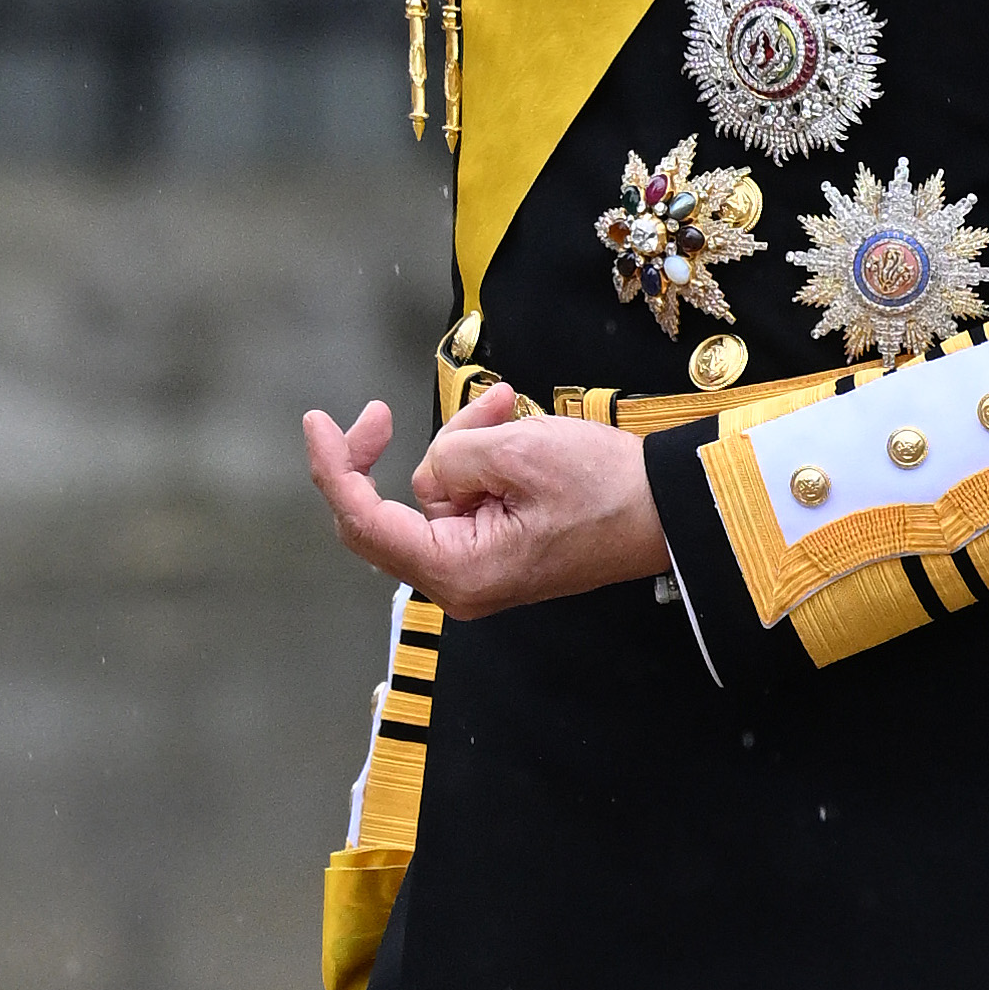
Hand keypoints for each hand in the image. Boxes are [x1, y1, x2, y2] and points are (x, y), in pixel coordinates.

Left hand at [299, 391, 670, 616]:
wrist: (671, 512)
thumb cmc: (605, 488)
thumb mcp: (517, 452)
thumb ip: (451, 456)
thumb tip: (433, 470)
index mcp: (458, 571)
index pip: (364, 522)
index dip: (332, 469)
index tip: (317, 422)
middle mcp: (460, 582)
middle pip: (385, 516)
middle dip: (390, 457)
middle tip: (379, 412)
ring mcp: (479, 570)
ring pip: (433, 494)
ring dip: (459, 444)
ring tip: (506, 406)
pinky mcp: (498, 552)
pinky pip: (464, 499)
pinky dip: (479, 460)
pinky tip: (510, 423)